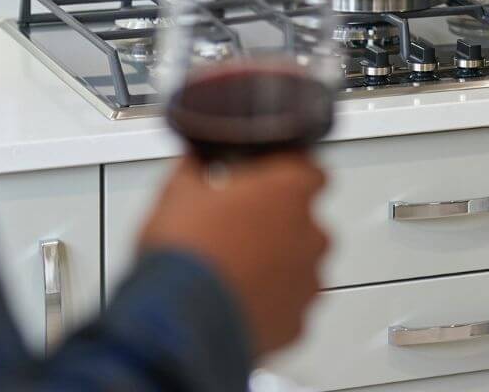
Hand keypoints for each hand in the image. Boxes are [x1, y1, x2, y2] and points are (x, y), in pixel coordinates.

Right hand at [138, 153, 328, 356]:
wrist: (178, 323)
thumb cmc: (186, 254)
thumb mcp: (177, 194)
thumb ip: (196, 170)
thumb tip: (194, 165)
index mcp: (288, 190)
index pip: (310, 169)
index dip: (285, 174)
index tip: (265, 181)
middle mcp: (310, 234)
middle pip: (305, 221)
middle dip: (277, 225)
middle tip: (238, 230)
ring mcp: (307, 281)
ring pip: (300, 266)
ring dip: (275, 266)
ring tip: (233, 271)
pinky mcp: (297, 323)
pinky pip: (289, 306)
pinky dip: (269, 305)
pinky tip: (236, 302)